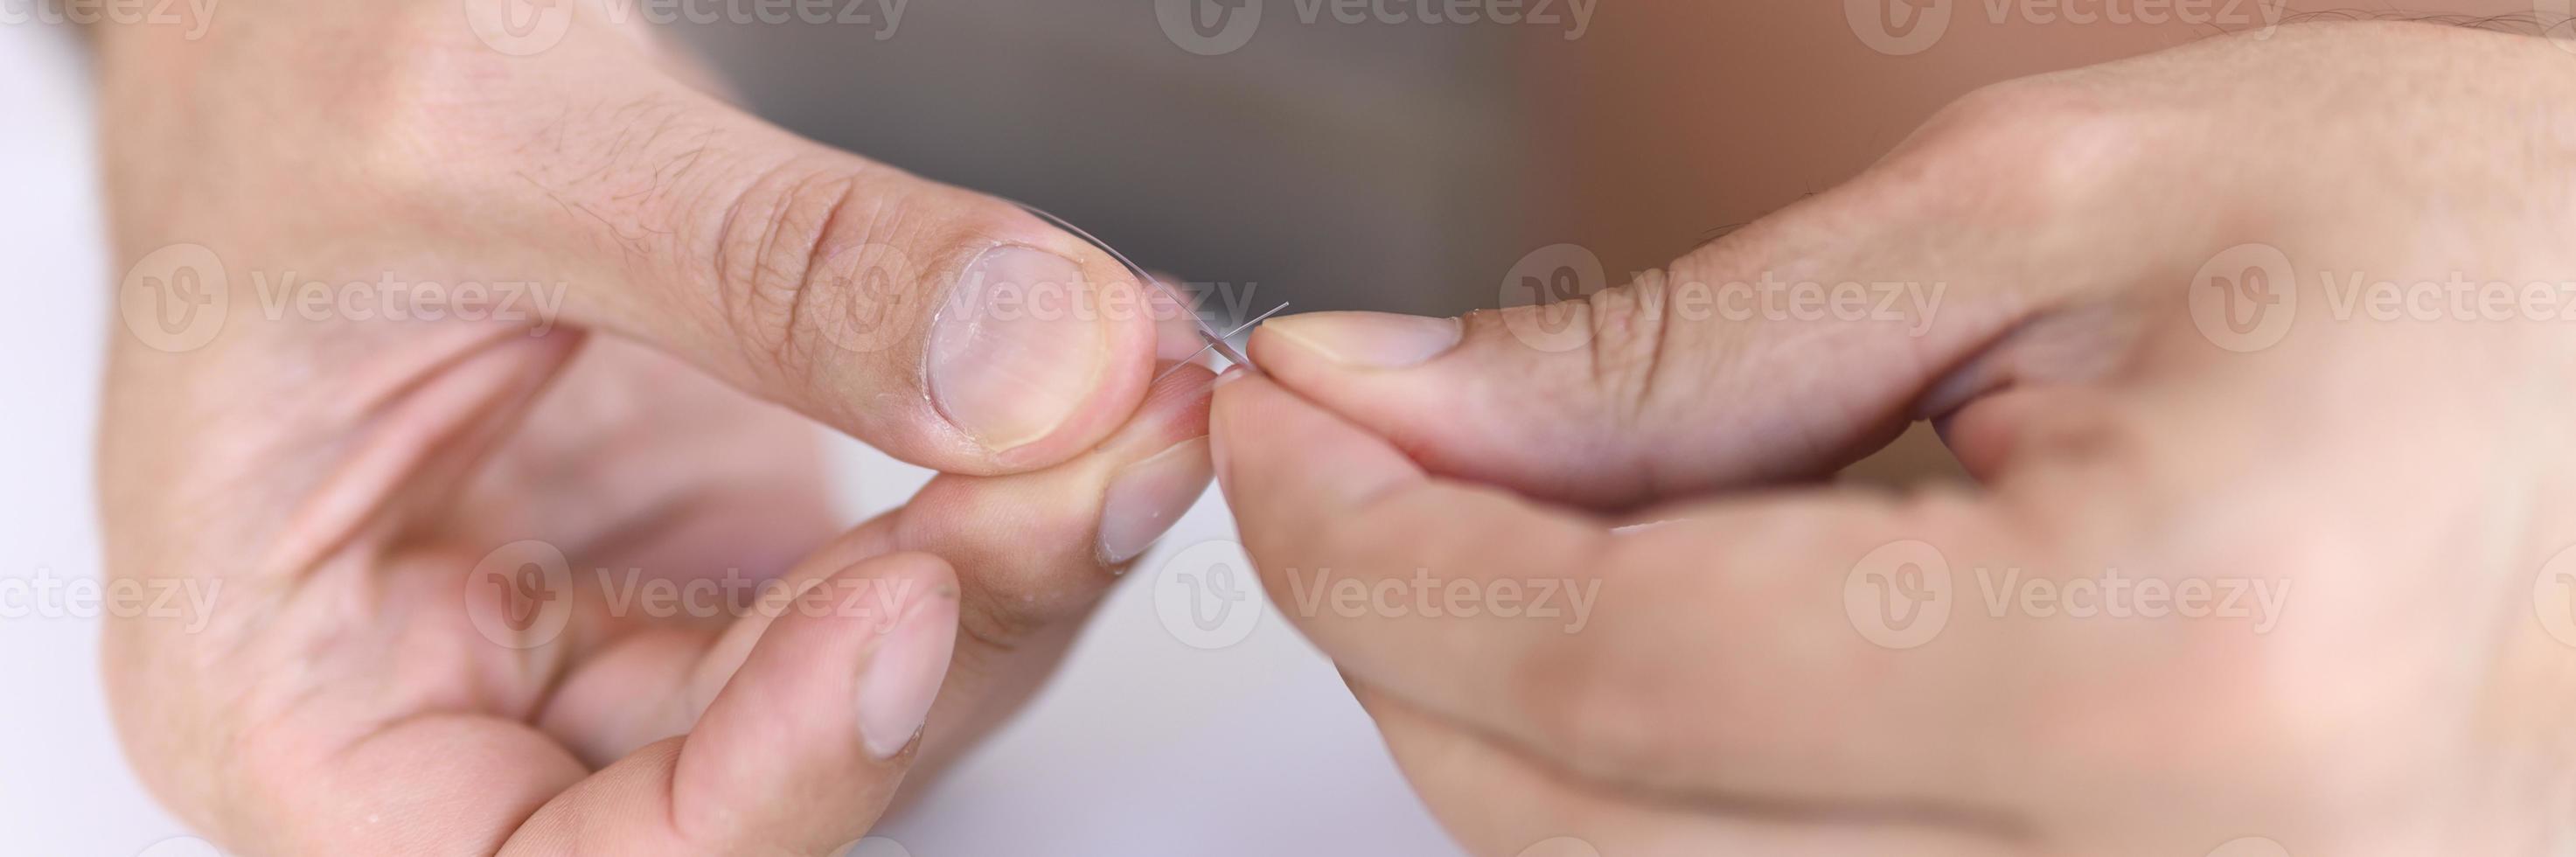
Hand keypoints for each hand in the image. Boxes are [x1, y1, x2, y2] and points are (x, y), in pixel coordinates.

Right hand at [96, 2, 1212, 852]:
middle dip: (956, 624)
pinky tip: (1090, 385)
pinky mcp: (722, 534)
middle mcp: (460, 690)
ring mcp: (610, 614)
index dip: (764, 781)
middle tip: (1101, 451)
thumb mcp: (498, 139)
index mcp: (288, 690)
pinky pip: (907, 571)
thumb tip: (1032, 365)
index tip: (907, 603)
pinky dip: (1012, 488)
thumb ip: (771, 271)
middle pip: (756, 777)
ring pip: (868, 686)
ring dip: (1021, 555)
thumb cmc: (277, 66)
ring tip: (1129, 394)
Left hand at [1216, 21, 2575, 855]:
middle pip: (1591, 832)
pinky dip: (1675, 788)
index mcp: (2165, 671)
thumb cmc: (2486, 244)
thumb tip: (1384, 404)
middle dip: (1412, 639)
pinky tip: (1683, 627)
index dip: (1371, 551)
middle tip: (1360, 452)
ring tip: (1528, 516)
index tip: (1275, 427)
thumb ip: (1679, 353)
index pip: (1604, 670)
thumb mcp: (2058, 210)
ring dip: (1526, 722)